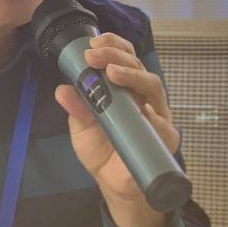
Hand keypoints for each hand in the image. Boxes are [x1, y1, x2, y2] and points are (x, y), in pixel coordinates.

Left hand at [53, 33, 180, 226]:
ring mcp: (156, 114)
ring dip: (133, 76)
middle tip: (95, 55)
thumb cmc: (102, 149)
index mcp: (124, 87)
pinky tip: (142, 111)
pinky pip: (163, 123)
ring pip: (153, 85)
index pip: (123, 57)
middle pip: (137, 65)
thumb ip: (76, 108)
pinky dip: (152, 115)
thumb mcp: (81, 127)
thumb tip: (62, 89)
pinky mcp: (165, 137)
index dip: (112, 46)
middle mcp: (142, 96)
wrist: (115, 183)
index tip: (93, 42)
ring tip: (113, 72)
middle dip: (116, 55)